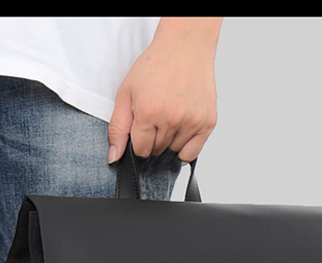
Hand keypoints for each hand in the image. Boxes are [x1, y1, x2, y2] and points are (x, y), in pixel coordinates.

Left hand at [108, 18, 221, 163]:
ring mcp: (192, 121)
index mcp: (149, 112)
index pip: (140, 150)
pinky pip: (192, 152)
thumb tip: (114, 157)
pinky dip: (185, 146)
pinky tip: (182, 128)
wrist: (185, 46)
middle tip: (156, 115)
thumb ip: (117, 128)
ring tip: (170, 115)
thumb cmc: (156, 66)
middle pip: (157, 151)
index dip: (138, 140)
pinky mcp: (207, 122)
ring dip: (169, 140)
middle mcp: (172, 119)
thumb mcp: (126, 93)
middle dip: (153, 138)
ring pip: (173, 151)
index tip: (142, 125)